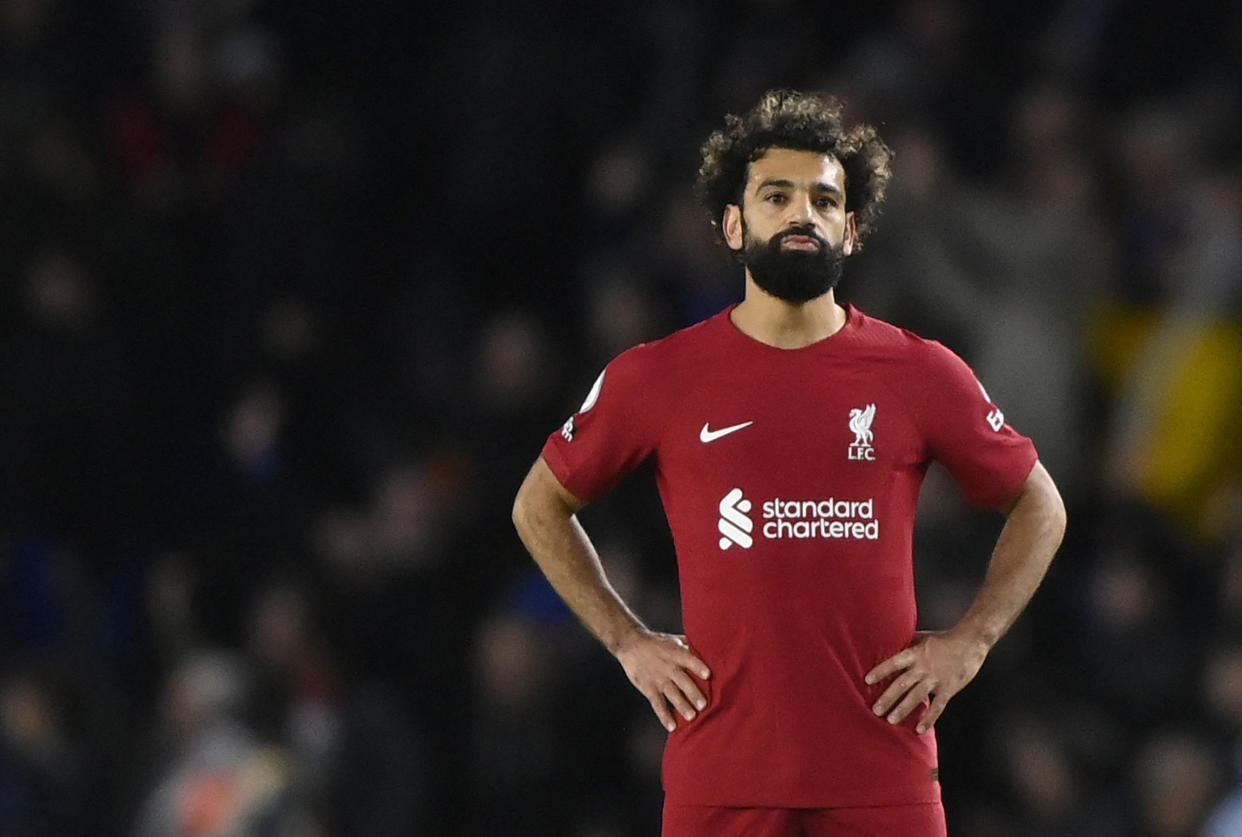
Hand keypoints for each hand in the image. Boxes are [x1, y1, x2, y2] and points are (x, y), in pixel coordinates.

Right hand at [615, 630, 710, 731]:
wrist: (630, 644)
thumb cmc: (656, 642)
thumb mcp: (673, 639)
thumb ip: (690, 646)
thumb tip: (710, 649)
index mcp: (676, 653)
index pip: (689, 659)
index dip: (698, 666)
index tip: (708, 675)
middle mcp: (668, 667)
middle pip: (682, 680)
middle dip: (693, 693)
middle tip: (703, 705)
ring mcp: (658, 679)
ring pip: (672, 694)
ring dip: (682, 706)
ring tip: (691, 717)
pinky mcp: (649, 689)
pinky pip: (657, 704)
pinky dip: (664, 716)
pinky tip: (672, 726)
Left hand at [864, 630, 987, 733]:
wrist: (971, 641)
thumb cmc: (945, 638)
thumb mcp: (923, 637)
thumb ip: (908, 643)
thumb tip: (891, 643)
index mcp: (916, 653)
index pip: (894, 663)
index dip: (881, 671)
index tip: (867, 680)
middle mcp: (923, 667)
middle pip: (902, 684)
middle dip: (887, 698)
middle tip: (875, 710)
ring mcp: (936, 679)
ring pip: (916, 697)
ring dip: (903, 709)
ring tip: (890, 720)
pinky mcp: (948, 689)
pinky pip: (937, 707)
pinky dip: (929, 719)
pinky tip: (919, 729)